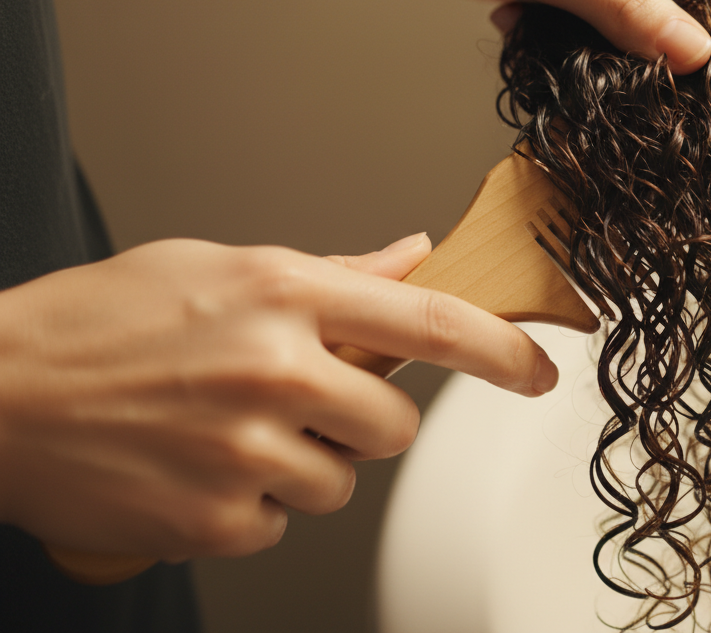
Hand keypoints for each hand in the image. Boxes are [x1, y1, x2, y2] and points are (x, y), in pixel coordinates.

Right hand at [0, 234, 557, 560]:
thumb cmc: (99, 320)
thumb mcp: (218, 268)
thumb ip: (330, 273)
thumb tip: (412, 257)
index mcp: (285, 292)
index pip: (432, 321)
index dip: (502, 351)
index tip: (539, 369)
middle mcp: (276, 368)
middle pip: (394, 423)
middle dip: (363, 420)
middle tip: (299, 401)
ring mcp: (246, 449)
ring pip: (341, 481)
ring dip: (302, 464)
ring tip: (227, 430)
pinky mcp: (216, 518)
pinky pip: (280, 523)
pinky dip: (249, 504)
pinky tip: (195, 466)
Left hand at [375, 0, 710, 72]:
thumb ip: (630, 13)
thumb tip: (695, 56)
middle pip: (705, 3)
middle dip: (683, 50)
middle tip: (662, 92)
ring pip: (656, 19)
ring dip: (625, 49)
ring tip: (587, 59)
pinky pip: (611, 22)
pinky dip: (586, 40)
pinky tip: (538, 30)